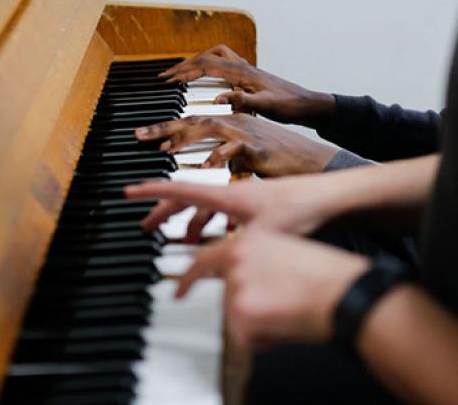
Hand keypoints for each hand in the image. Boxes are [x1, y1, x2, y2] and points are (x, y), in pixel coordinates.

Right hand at [125, 173, 342, 241]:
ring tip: (182, 241)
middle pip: (188, 200)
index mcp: (226, 195)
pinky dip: (214, 224)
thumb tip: (210, 266)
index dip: (152, 193)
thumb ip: (232, 249)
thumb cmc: (300, 208)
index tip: (129, 192)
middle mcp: (231, 193)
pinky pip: (225, 213)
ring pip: (207, 208)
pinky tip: (217, 238)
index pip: (181, 190)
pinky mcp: (256, 206)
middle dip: (165, 214)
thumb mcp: (261, 234)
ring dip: (191, 223)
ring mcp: (244, 198)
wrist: (328, 197)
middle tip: (146, 227)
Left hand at [135, 113, 338, 176]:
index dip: (167, 126)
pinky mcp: (259, 149)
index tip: (142, 135)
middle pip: (193, 119)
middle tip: (139, 136)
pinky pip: (234, 150)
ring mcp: (247, 134)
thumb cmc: (280, 162)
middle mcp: (236, 123)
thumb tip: (205, 168)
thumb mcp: (248, 158)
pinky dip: (218, 157)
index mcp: (231, 123)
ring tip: (163, 149)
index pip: (193, 120)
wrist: (313, 161)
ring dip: (183, 137)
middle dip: (163, 127)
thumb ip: (226, 159)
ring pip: (209, 127)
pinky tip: (204, 168)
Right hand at [160, 45, 335, 126]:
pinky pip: (223, 62)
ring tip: (180, 72)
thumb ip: (242, 102)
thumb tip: (219, 99)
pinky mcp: (249, 74)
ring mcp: (246, 68)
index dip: (185, 72)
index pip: (207, 66)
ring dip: (196, 61)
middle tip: (166, 76)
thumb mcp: (266, 107)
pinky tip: (206, 76)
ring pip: (214, 55)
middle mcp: (243, 66)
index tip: (168, 80)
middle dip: (184, 65)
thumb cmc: (289, 105)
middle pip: (206, 57)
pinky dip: (210, 64)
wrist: (307, 104)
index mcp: (243, 72)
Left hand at [176, 230, 368, 348]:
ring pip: (236, 317)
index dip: (190, 278)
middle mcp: (237, 258)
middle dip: (243, 308)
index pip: (206, 258)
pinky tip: (286, 324)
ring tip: (290, 311)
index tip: (179, 290)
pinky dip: (264, 340)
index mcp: (249, 240)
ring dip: (259, 322)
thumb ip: (260, 261)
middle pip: (224, 294)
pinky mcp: (240, 310)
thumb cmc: (328, 276)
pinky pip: (244, 338)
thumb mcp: (288, 253)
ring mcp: (236, 283)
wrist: (343, 293)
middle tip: (272, 311)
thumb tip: (251, 281)